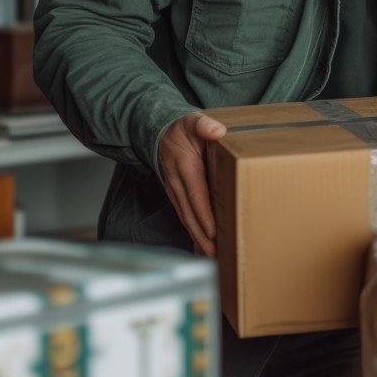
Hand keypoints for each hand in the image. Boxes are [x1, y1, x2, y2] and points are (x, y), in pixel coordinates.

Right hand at [158, 112, 226, 256]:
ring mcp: (174, 190)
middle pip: (190, 213)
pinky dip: (193, 231)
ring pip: (186, 217)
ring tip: (210, 255)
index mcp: (185, 165)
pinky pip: (184, 214)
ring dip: (197, 237)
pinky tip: (201, 245)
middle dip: (201, 235)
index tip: (213, 232)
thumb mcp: (192, 120)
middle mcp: (177, 182)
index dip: (204, 214)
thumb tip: (217, 131)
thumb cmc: (180, 128)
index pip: (196, 193)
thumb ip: (204, 124)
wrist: (158, 132)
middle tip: (214, 254)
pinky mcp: (176, 194)